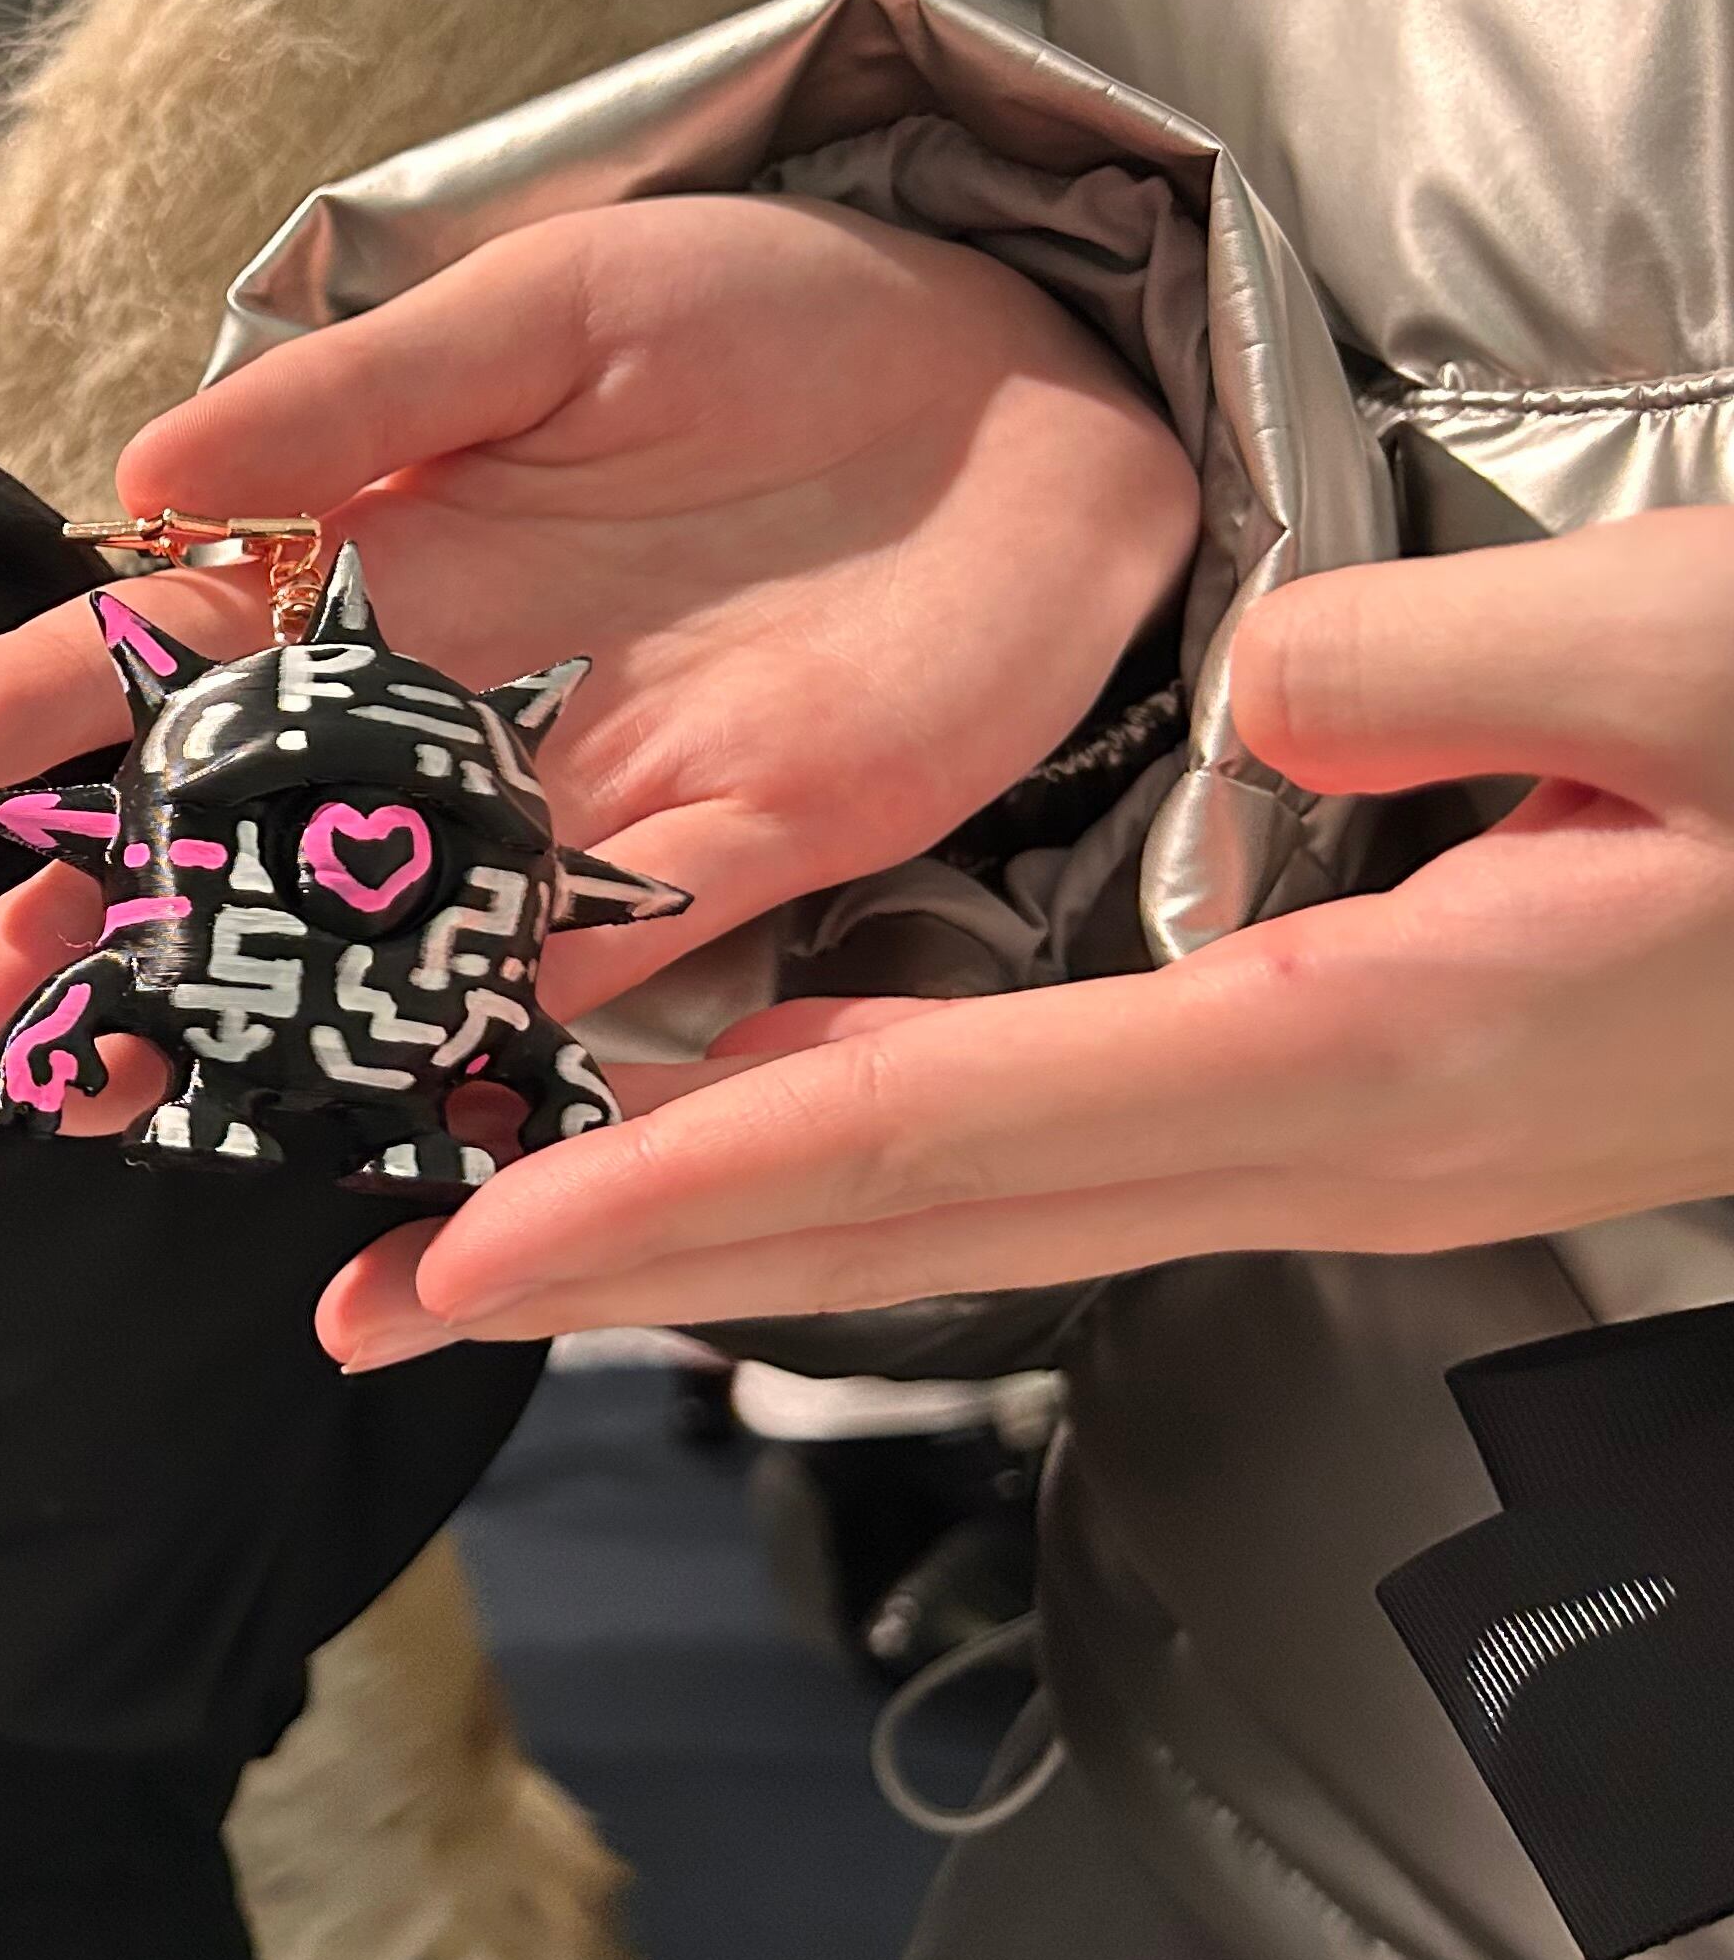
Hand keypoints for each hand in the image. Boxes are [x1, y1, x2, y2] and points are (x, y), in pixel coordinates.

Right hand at [0, 192, 1199, 1127]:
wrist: (1029, 386)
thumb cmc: (767, 318)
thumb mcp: (548, 307)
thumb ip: (362, 390)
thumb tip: (152, 468)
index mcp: (377, 567)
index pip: (161, 654)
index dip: (28, 712)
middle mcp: (440, 713)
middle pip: (219, 847)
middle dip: (71, 939)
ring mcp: (565, 807)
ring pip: (355, 946)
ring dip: (220, 1031)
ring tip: (81, 1106)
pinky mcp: (716, 869)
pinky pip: (572, 981)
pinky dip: (471, 1048)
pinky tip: (354, 1108)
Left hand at [330, 512, 1733, 1357]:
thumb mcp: (1713, 652)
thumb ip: (1437, 675)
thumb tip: (1246, 696)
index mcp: (1365, 1062)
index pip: (933, 1141)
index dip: (677, 1198)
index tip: (461, 1246)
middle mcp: (1309, 1148)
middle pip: (888, 1231)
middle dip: (609, 1274)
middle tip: (361, 1307)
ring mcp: (1326, 1154)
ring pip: (945, 1220)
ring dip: (698, 1240)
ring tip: (475, 1248)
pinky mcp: (1348, 1109)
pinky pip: (1035, 1162)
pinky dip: (850, 1172)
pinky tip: (740, 1155)